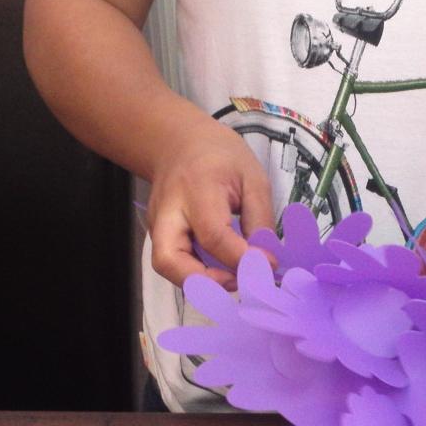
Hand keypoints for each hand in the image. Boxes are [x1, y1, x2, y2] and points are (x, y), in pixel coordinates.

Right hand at [146, 117, 275, 288]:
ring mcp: (157, 224)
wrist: (180, 143)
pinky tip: (221, 271)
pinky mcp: (157, 234)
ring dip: (199, 282)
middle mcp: (169, 210)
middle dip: (204, 282)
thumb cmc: (219, 156)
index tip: (268, 266)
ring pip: (166, 267)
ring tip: (234, 278)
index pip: (213, 234)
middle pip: (169, 260)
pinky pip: (173, 263)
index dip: (241, 258)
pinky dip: (196, 274)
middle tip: (239, 282)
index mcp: (196, 187)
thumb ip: (260, 220)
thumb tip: (266, 260)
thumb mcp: (253, 178)